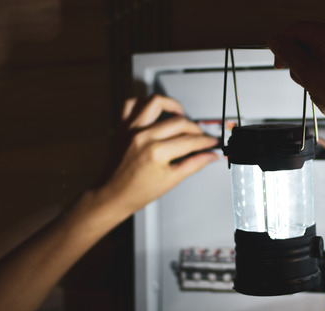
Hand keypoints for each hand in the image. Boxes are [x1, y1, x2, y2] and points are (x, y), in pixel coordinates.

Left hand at [98, 95, 218, 216]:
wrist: (113, 195)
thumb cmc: (137, 192)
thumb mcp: (171, 180)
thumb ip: (193, 164)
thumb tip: (210, 156)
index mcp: (157, 152)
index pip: (190, 141)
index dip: (206, 141)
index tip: (212, 142)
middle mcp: (143, 136)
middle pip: (179, 122)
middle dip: (195, 128)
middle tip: (200, 136)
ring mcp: (131, 129)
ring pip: (156, 102)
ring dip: (172, 105)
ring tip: (180, 114)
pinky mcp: (122, 127)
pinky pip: (132, 104)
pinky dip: (144, 102)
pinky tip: (155, 110)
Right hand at [268, 22, 324, 135]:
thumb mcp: (309, 76)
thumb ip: (290, 55)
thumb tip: (275, 40)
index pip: (299, 29)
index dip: (283, 45)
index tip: (279, 64)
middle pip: (312, 38)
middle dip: (301, 58)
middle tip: (302, 80)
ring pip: (324, 48)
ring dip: (314, 65)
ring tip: (318, 86)